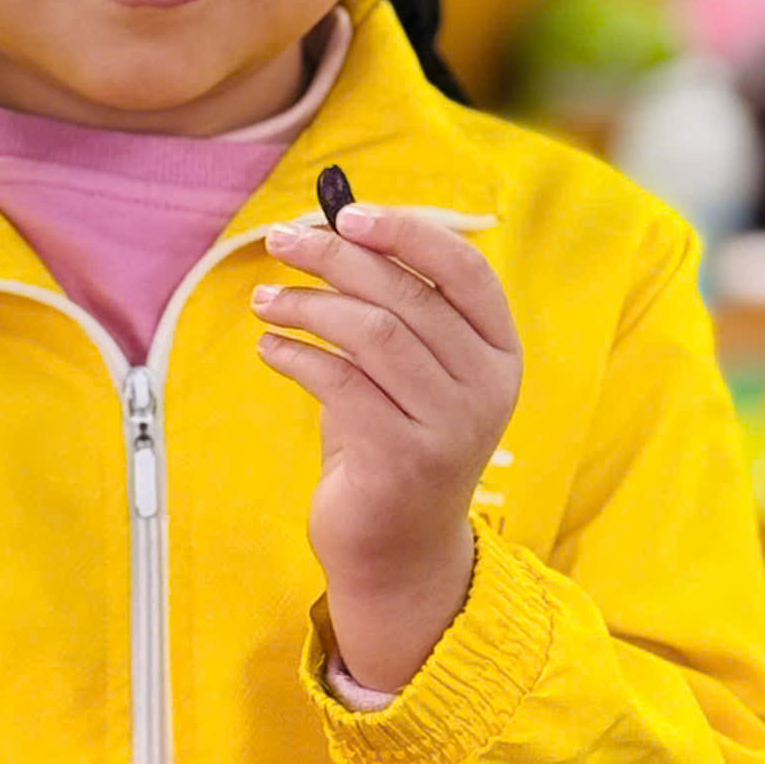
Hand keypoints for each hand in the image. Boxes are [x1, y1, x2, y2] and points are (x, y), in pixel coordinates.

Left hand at [254, 205, 520, 691]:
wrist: (398, 549)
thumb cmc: (394, 439)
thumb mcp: (409, 368)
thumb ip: (392, 304)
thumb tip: (332, 223)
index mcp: (499, 351)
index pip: (466, 270)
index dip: (407, 232)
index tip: (346, 214)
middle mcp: (487, 387)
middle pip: (406, 295)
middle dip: (335, 257)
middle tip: (280, 241)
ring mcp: (451, 426)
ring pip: (373, 332)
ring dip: (308, 305)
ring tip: (265, 299)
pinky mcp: (404, 460)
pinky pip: (342, 383)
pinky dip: (297, 356)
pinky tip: (270, 349)